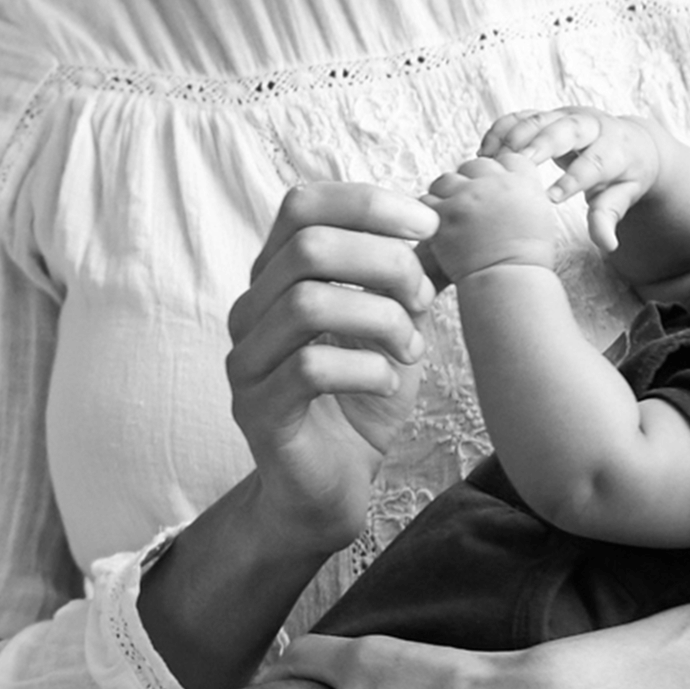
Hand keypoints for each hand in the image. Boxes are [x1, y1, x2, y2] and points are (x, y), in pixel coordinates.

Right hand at [224, 181, 437, 555]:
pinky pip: (309, 368)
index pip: (303, 204)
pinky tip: (390, 381)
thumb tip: (442, 219)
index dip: (368, 203)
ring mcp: (247, 360)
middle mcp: (251, 308)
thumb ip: (403, 272)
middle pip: (309, 246)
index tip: (428, 225)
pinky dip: (366, 368)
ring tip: (413, 348)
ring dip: (380, 318)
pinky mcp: (257, 410)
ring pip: (306, 302)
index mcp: (279, 274)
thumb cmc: (363, 393)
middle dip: (385, 262)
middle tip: (424, 299)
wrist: (333, 485)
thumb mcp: (392, 319)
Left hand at [423, 154, 559, 282]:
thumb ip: (524, 191)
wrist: (510, 284)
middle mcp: (496, 183)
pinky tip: (439, 227)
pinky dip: (429, 212)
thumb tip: (507, 180)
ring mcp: (468, 196)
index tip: (494, 192)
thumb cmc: (525, 259)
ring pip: (447, 179)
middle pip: (475, 165)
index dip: (498, 175)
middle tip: (469, 207)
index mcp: (523, 181)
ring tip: (451, 217)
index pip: (506, 158)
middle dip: (471, 183)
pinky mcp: (445, 214)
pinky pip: (427, 200)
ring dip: (446, 195)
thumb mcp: (539, 216)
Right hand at [482, 107, 662, 254]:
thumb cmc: (625, 175)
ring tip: (490, 161)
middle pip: (565, 129)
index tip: (551, 199)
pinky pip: (521, 116)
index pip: (595, 163)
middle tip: (515, 163)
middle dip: (540, 144)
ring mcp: (567, 116)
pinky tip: (484, 150)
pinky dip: (501, 129)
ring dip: (513, 136)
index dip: (573, 180)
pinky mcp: (548, 114)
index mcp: (615, 148)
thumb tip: (608, 244)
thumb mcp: (624, 196)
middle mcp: (590, 126)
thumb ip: (609, 217)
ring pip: (539, 118)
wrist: (630, 142)